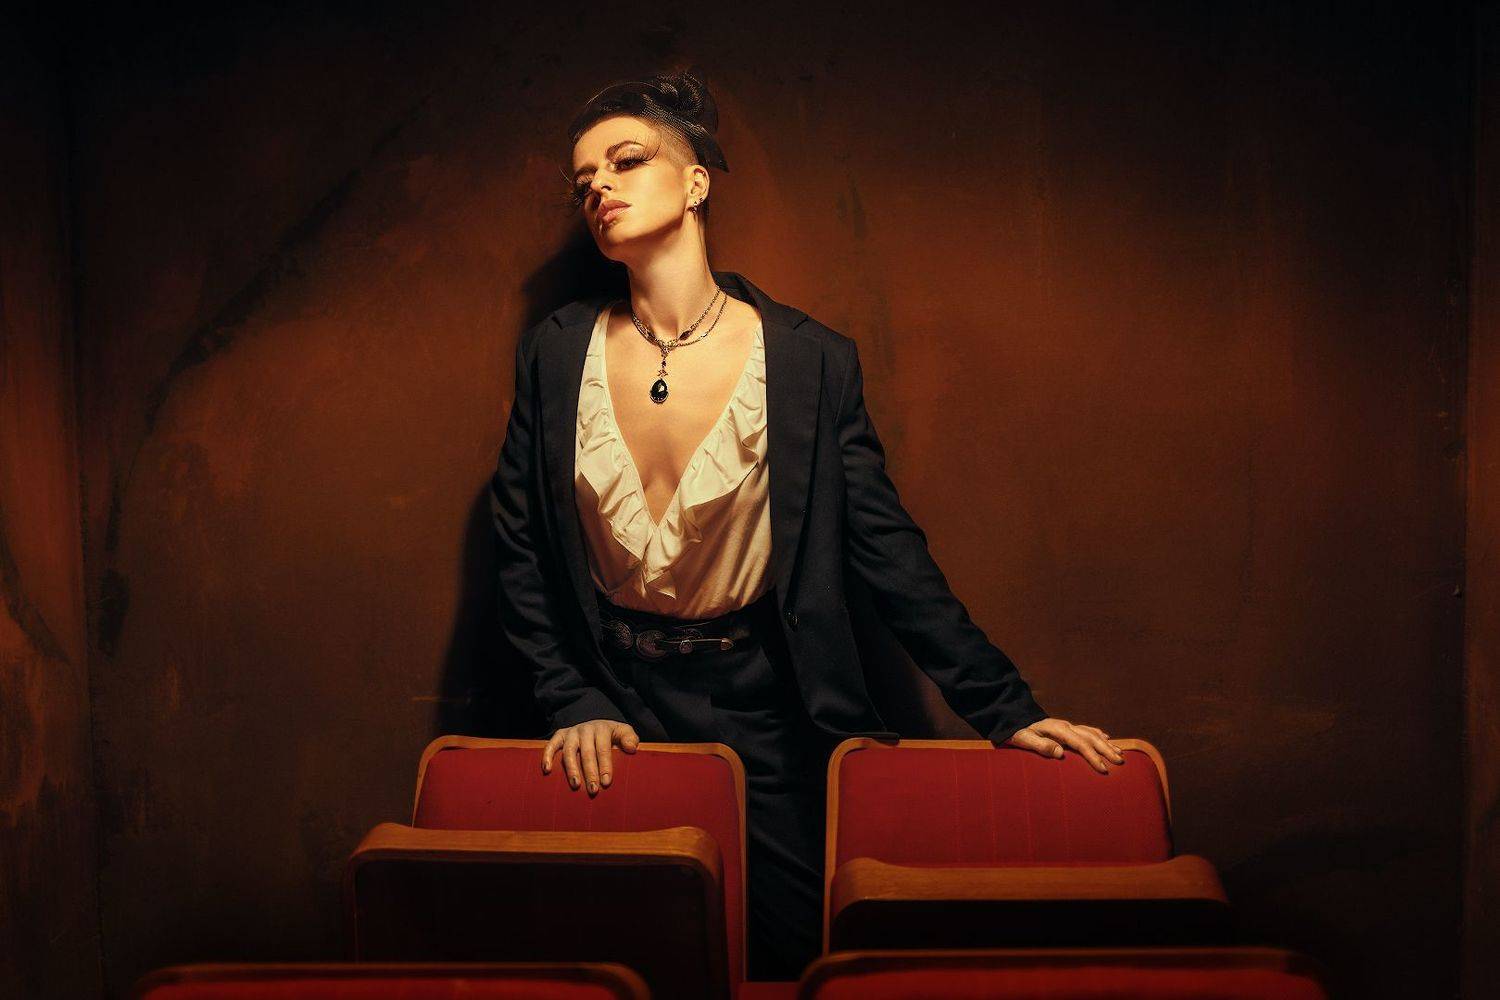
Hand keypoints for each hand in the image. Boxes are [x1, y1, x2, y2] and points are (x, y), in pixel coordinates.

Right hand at [541, 719, 639, 795]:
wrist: (594, 725)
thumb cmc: (611, 735)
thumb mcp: (623, 732)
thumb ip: (629, 738)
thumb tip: (631, 748)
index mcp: (602, 728)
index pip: (603, 748)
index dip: (605, 765)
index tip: (606, 782)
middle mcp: (585, 729)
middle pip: (587, 752)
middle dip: (590, 772)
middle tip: (593, 790)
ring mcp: (571, 732)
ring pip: (569, 751)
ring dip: (571, 769)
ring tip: (575, 785)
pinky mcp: (560, 735)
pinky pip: (551, 745)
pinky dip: (547, 756)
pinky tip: (547, 770)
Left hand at [1006, 718, 1125, 774]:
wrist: (1014, 719)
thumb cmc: (1019, 732)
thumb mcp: (1025, 740)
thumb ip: (1042, 746)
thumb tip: (1061, 752)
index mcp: (1058, 729)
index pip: (1080, 744)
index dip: (1092, 756)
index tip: (1103, 769)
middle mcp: (1066, 725)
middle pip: (1091, 737)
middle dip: (1106, 750)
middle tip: (1120, 762)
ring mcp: (1067, 725)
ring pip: (1091, 733)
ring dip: (1106, 743)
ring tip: (1119, 753)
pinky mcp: (1066, 727)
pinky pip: (1086, 730)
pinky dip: (1098, 734)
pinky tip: (1106, 738)